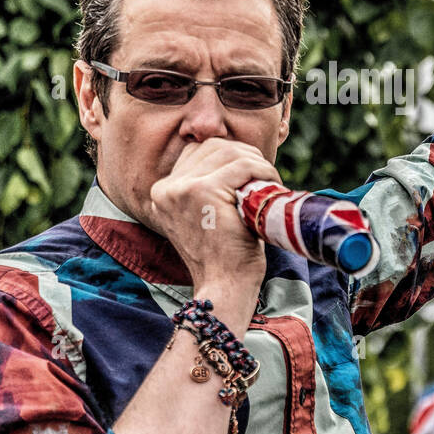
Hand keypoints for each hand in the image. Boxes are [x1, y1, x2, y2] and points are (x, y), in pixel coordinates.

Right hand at [147, 138, 281, 316]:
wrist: (226, 286)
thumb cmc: (225, 254)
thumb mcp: (207, 215)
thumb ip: (208, 185)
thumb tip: (235, 152)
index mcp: (162, 192)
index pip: (199, 152)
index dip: (230, 157)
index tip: (251, 175)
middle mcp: (166, 188)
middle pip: (213, 147)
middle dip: (245, 156)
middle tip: (264, 178)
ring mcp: (182, 188)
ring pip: (230, 152)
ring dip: (257, 163)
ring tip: (269, 184)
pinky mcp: (203, 190)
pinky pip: (243, 165)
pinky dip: (263, 171)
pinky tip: (271, 186)